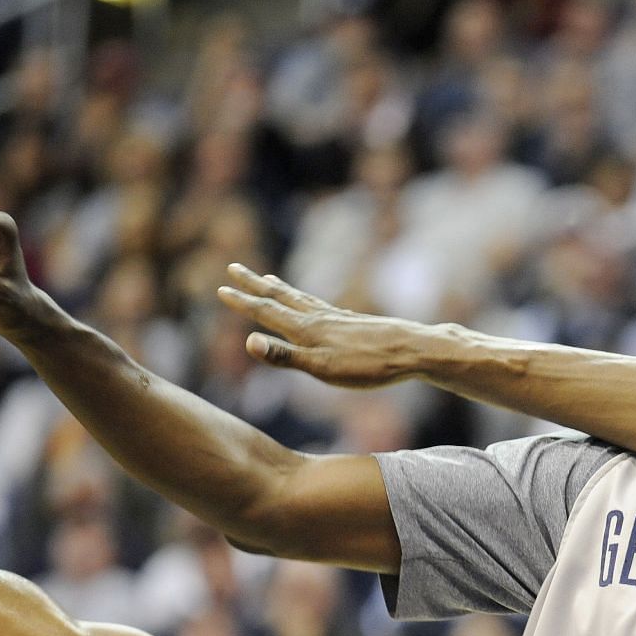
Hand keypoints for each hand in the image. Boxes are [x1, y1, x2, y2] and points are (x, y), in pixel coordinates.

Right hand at [216, 264, 432, 388]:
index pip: (267, 312)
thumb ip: (285, 356)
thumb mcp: (322, 369)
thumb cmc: (368, 366)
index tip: (221, 288)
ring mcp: (338, 318)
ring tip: (268, 278)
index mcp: (307, 330)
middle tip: (234, 267)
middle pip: (281, 297)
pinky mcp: (355, 323)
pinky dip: (307, 299)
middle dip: (255, 285)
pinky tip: (314, 304)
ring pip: (301, 299)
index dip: (243, 302)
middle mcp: (320, 318)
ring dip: (280, 289)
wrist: (414, 351)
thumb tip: (248, 341)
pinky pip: (322, 306)